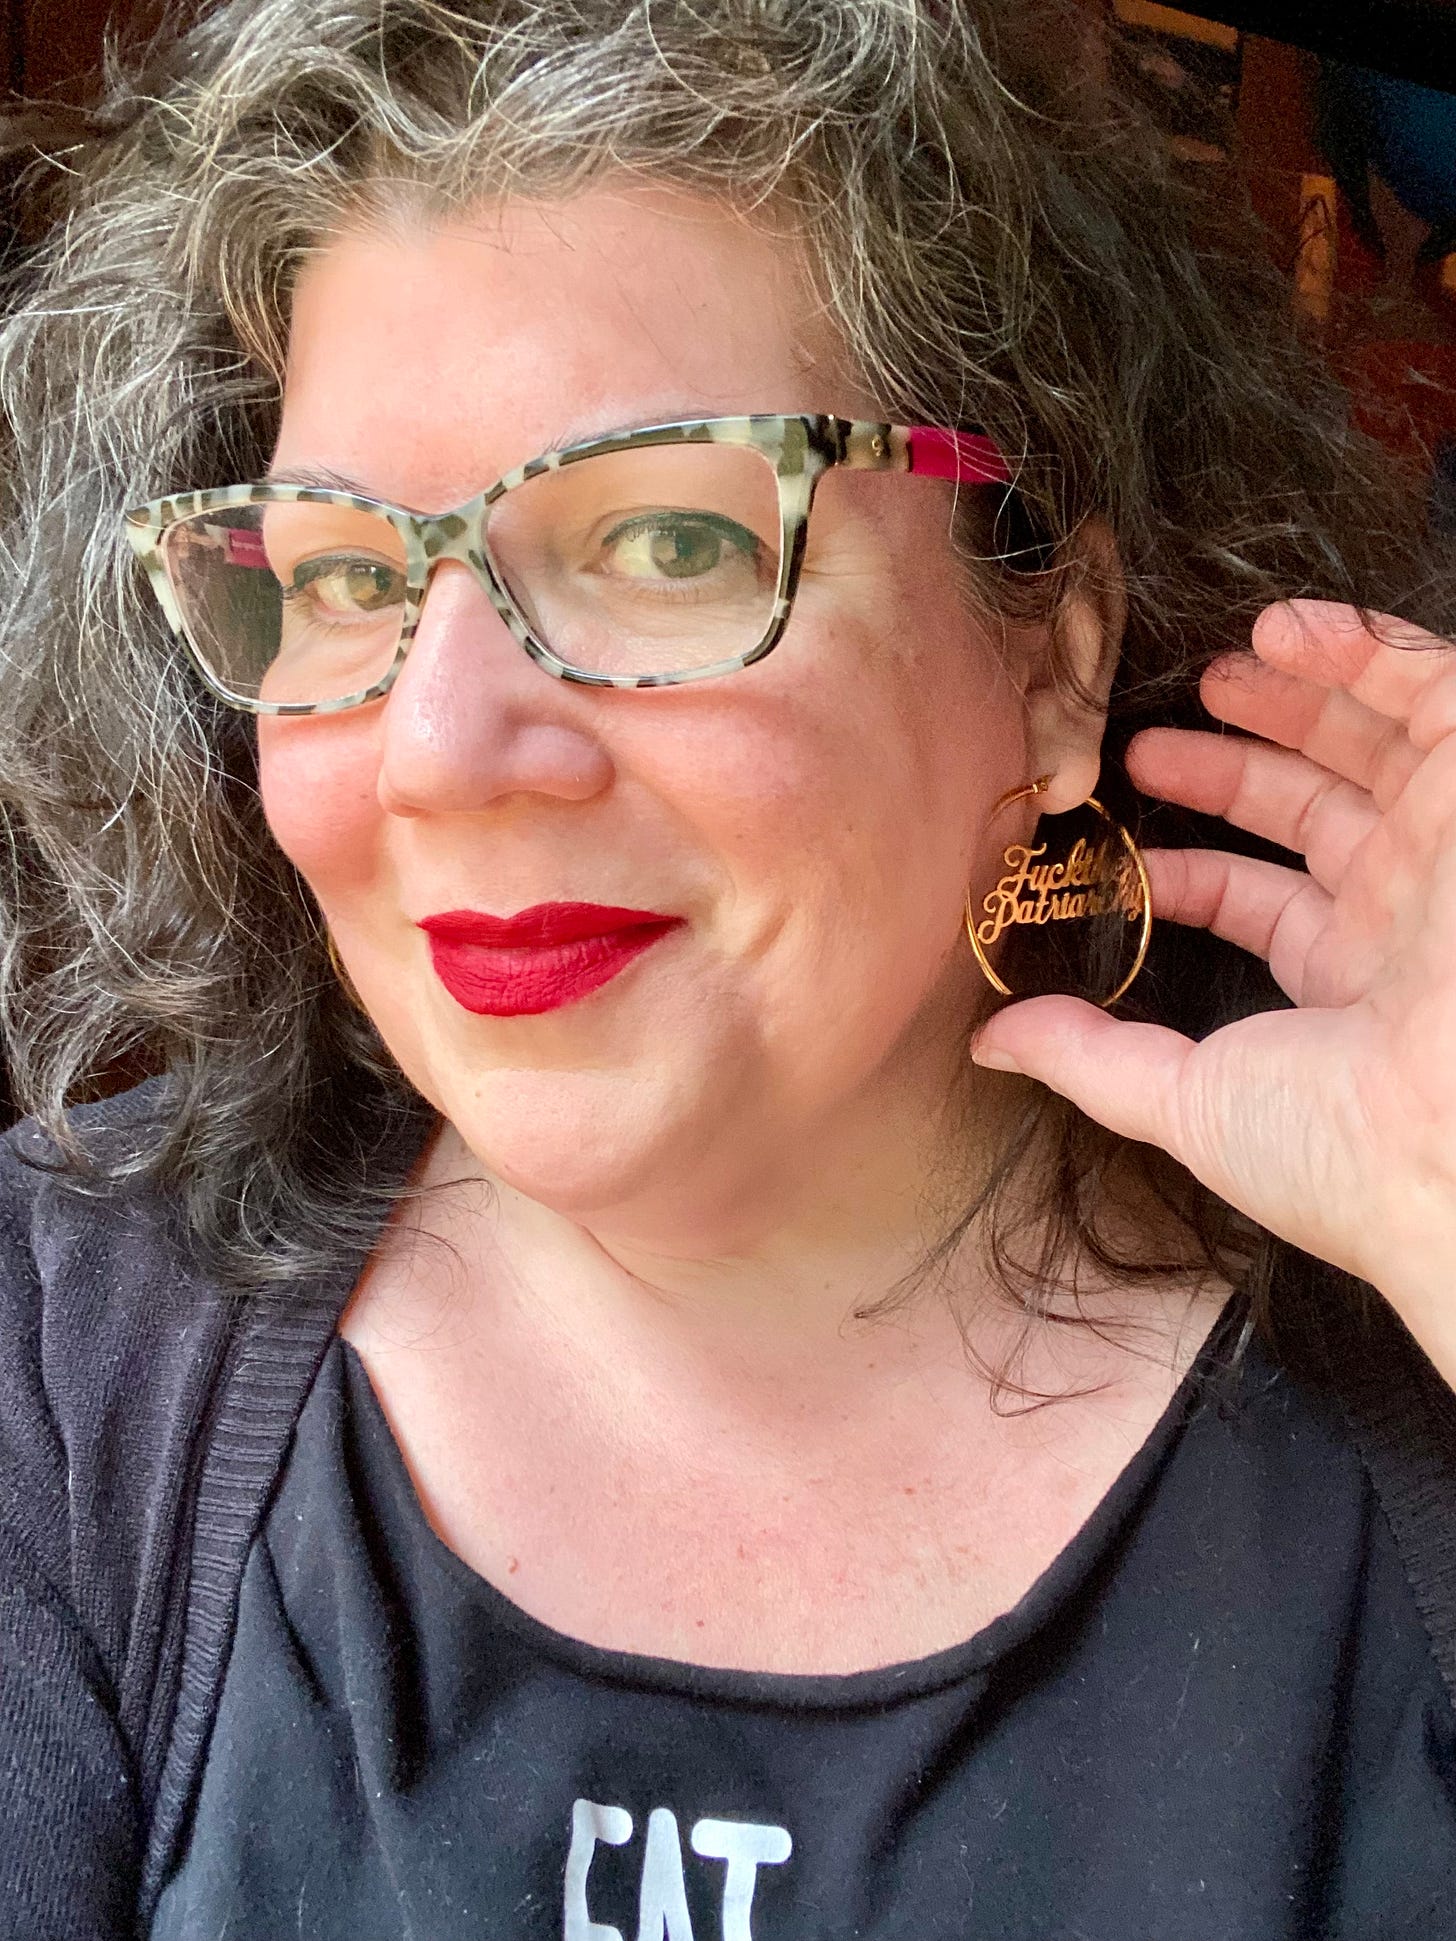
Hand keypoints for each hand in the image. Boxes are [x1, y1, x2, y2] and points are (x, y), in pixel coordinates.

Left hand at [972, 598, 1455, 1387]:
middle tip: (1151, 740)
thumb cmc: (1335, 1142)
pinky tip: (1279, 629)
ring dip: (1291, 696)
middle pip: (1314, 809)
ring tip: (1217, 669)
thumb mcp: (1187, 1100)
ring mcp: (1446, 843)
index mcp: (1342, 982)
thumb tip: (988, 1040)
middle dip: (1233, 765)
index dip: (1190, 870)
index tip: (1119, 843)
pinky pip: (1430, 686)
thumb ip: (1089, 1057)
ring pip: (1370, 740)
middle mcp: (1403, 909)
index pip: (1260, 903)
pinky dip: (1359, 647)